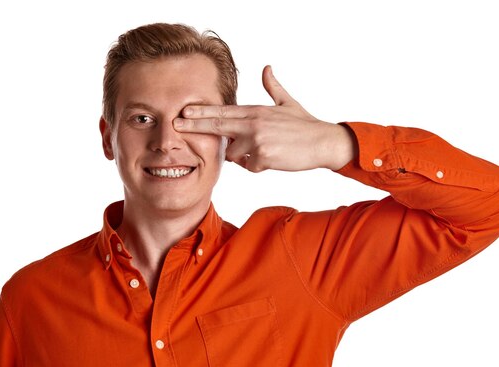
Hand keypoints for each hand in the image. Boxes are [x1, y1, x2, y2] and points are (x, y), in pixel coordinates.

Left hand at [173, 65, 355, 171]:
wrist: (323, 142)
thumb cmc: (305, 124)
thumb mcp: (288, 102)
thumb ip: (273, 87)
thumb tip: (267, 68)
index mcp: (256, 111)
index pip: (223, 111)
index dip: (202, 111)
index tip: (184, 110)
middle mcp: (253, 124)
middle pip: (217, 126)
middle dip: (194, 125)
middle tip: (175, 123)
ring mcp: (257, 141)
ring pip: (233, 154)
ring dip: (241, 156)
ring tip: (263, 151)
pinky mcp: (264, 157)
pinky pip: (250, 166)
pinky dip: (257, 166)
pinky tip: (272, 159)